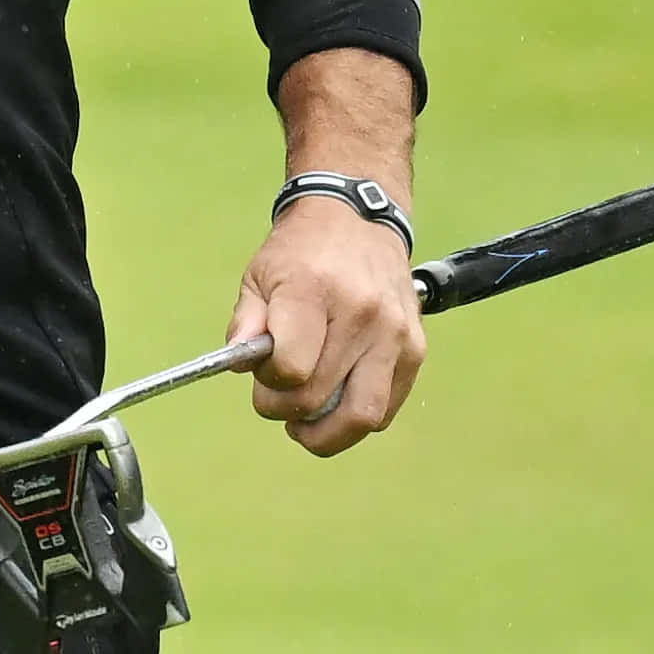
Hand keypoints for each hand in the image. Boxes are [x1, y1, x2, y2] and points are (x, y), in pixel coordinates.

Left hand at [227, 197, 426, 456]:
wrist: (358, 218)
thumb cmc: (301, 251)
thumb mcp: (259, 274)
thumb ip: (246, 323)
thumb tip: (238, 365)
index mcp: (314, 291)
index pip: (291, 369)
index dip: (269, 383)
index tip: (263, 373)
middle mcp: (361, 314)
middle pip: (318, 398)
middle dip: (285, 409)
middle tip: (275, 397)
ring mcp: (394, 335)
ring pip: (361, 416)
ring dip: (326, 434)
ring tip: (305, 424)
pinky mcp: (415, 349)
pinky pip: (386, 409)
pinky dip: (357, 419)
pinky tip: (336, 404)